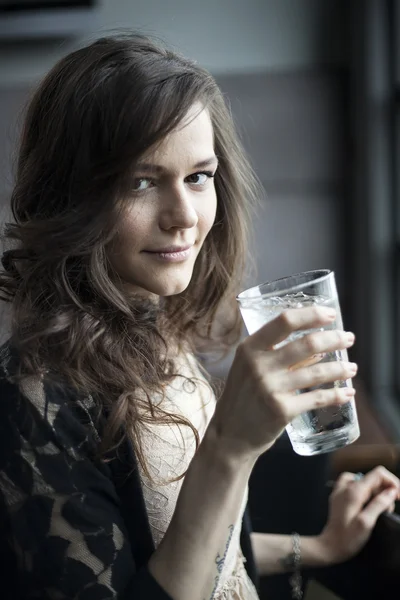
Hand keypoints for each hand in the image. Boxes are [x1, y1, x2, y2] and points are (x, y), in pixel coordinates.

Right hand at [209, 306, 356, 460]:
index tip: (330, 314)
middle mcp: (259, 365)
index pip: (284, 321)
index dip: (312, 315)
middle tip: (348, 339)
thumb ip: (277, 355)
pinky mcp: (282, 410)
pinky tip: (348, 393)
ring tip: (352, 367)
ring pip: (317, 371)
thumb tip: (319, 346)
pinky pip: (317, 398)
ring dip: (340, 368)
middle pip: (307, 343)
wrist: (230, 435)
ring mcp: (271, 388)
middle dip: (334, 339)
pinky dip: (337, 395)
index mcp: (250, 348)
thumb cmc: (242, 397)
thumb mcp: (250, 368)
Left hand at [316, 466, 399, 564]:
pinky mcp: (339, 496)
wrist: (329, 546)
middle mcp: (346, 486)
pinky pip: (354, 485)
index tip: (398, 497)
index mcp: (354, 491)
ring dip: (377, 492)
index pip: (378, 473)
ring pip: (365, 481)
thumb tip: (392, 491)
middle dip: (386, 490)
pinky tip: (367, 502)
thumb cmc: (348, 538)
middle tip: (388, 510)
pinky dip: (365, 491)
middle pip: (373, 477)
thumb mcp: (366, 523)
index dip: (392, 483)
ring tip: (380, 509)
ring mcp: (341, 490)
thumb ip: (379, 504)